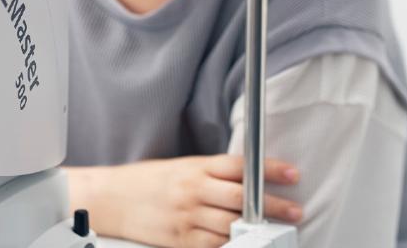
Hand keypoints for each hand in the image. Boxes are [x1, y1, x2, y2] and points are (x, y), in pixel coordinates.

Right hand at [67, 154, 300, 247]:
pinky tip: (245, 246)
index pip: (240, 166)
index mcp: (195, 167)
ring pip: (231, 226)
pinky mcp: (180, 241)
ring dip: (257, 231)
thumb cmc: (148, 181)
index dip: (269, 170)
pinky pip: (213, 247)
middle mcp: (193, 190)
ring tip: (276, 233)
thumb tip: (247, 180)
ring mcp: (187, 217)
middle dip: (272, 206)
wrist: (111, 198)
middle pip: (241, 199)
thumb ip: (211, 174)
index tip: (292, 174)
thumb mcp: (180, 167)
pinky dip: (231, 247)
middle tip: (295, 211)